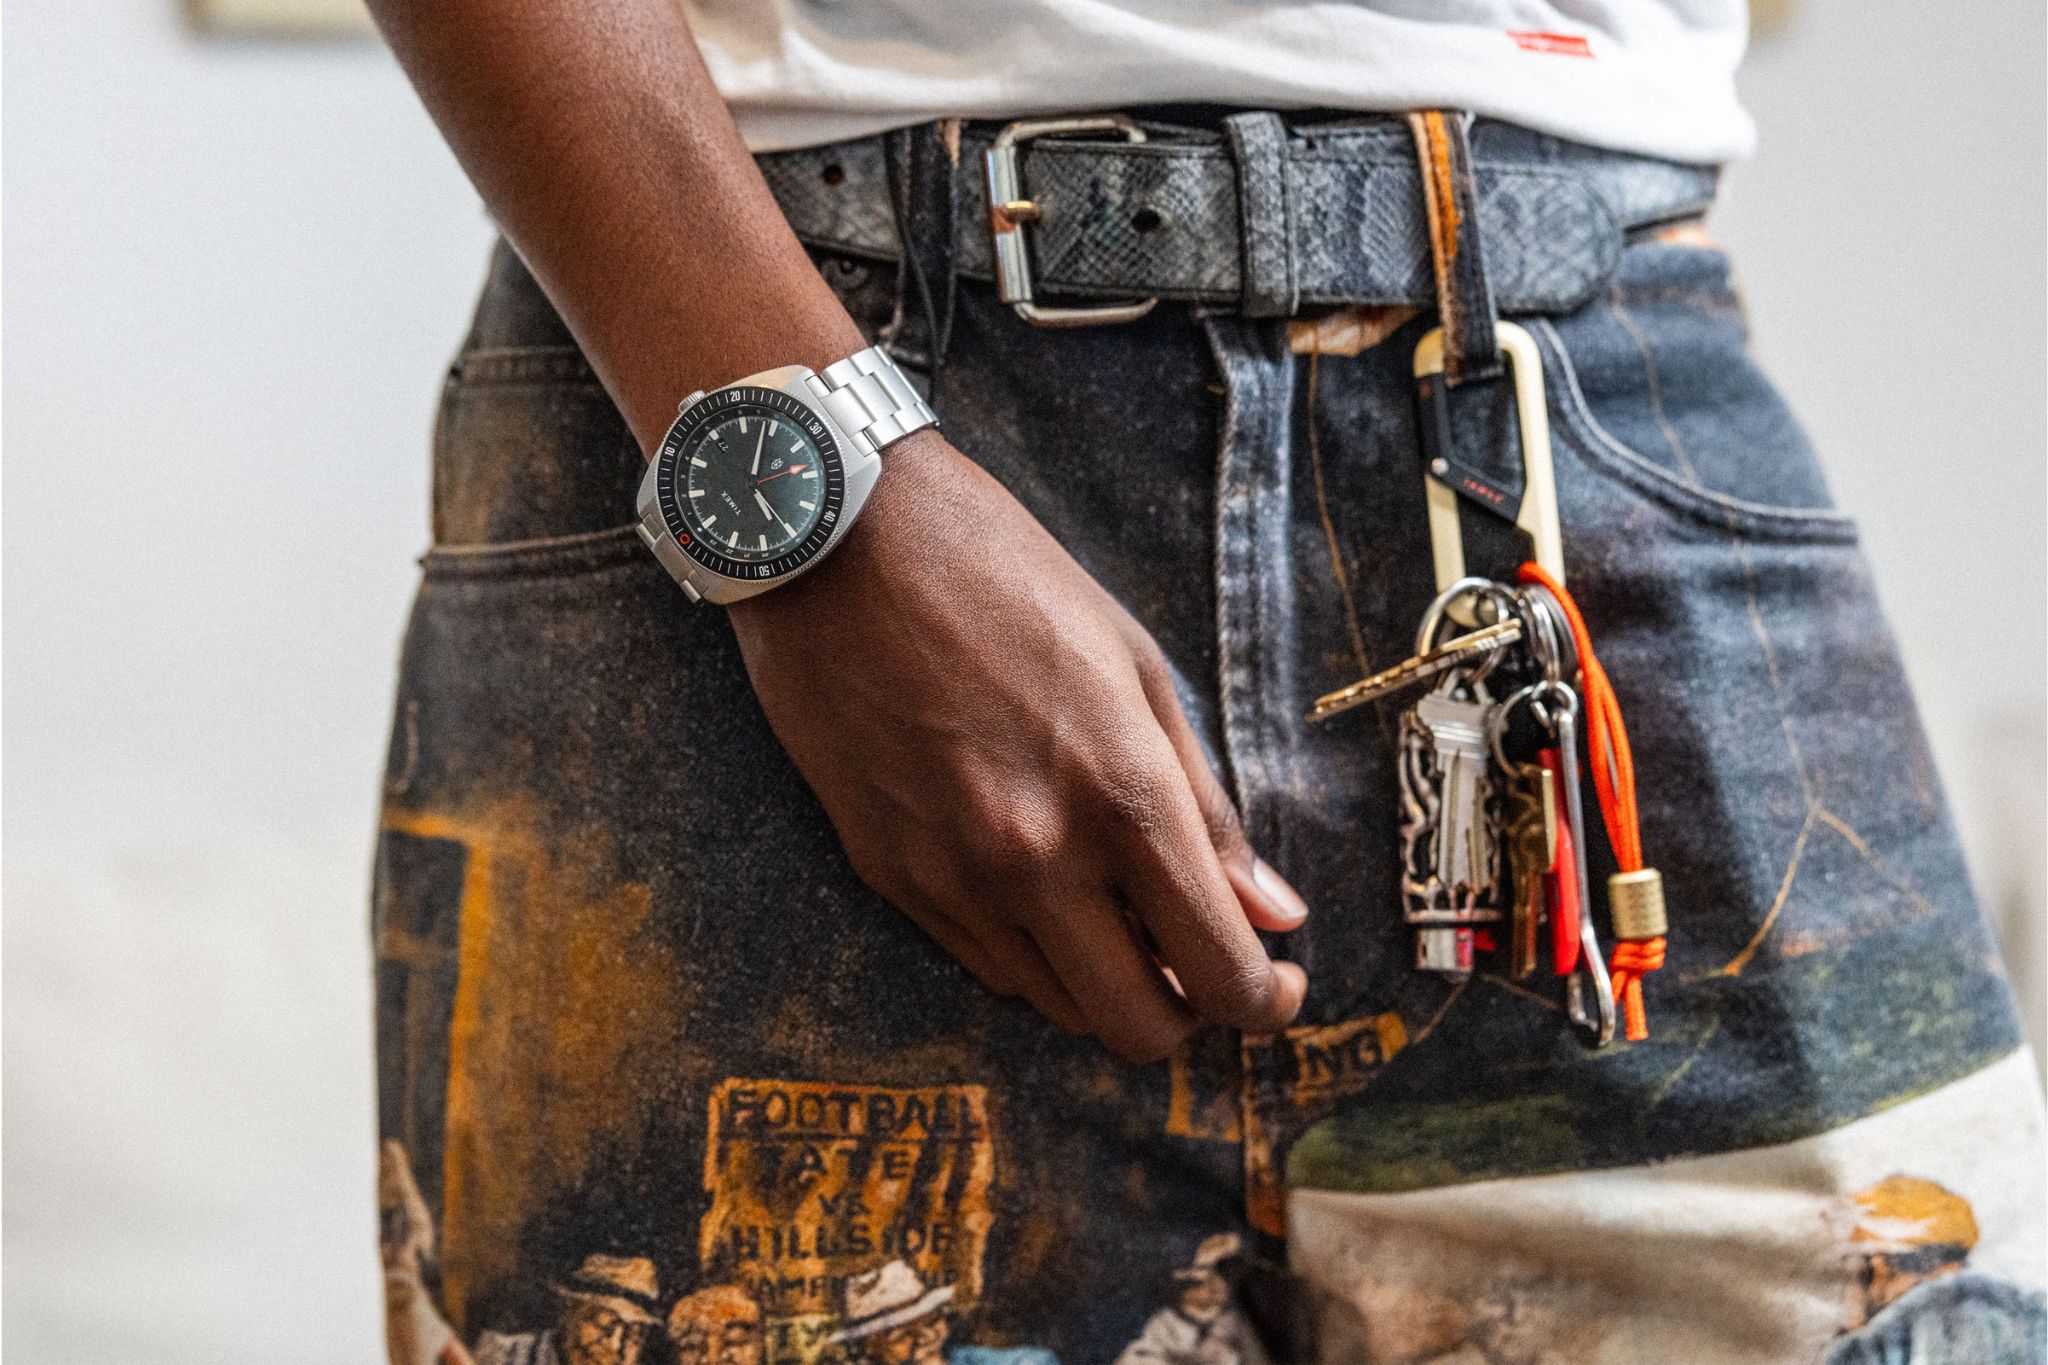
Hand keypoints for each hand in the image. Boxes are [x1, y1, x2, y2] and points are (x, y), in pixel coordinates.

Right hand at [729, 433, 1308, 1060]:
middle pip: (1138, 1025)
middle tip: (1205, 964)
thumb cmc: (1002, 576)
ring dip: (1109, 982)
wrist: (838, 538)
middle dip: (1189, 1012)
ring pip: (1059, 1006)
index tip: (1277, 980)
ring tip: (1124, 915)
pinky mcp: (888, 875)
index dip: (1265, 999)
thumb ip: (1206, 807)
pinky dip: (1036, 954)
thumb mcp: (1136, 667)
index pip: (1219, 970)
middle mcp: (1038, 858)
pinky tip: (1047, 891)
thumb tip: (1276, 914)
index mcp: (1121, 796)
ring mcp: (954, 878)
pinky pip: (986, 965)